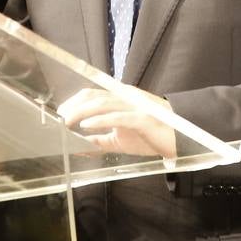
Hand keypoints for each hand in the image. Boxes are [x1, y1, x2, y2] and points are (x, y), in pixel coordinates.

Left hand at [57, 84, 177, 158]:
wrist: (182, 138)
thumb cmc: (151, 135)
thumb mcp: (121, 140)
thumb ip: (100, 140)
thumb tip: (79, 146)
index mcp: (120, 100)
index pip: (92, 94)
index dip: (73, 101)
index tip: (59, 113)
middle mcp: (125, 98)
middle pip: (93, 96)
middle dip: (73, 106)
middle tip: (58, 119)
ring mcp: (134, 107)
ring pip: (103, 103)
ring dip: (81, 112)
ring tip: (66, 122)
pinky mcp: (143, 119)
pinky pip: (118, 117)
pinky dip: (100, 120)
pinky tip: (86, 126)